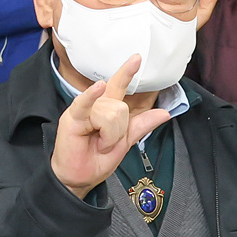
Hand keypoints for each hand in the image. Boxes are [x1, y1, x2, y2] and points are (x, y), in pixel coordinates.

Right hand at [52, 56, 174, 197]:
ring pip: (111, 113)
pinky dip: (92, 96)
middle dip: (119, 130)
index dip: (126, 73)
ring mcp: (82, 111)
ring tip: (98, 144)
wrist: (78, 179)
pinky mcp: (72, 119)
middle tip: (106, 144)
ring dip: (110, 135)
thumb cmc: (95, 160)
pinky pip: (85, 104)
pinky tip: (97, 88)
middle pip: (120, 107)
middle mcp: (94, 106)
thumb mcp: (124, 143)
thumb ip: (141, 126)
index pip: (117, 86)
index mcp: (106, 110)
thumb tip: (164, 113)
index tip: (137, 58)